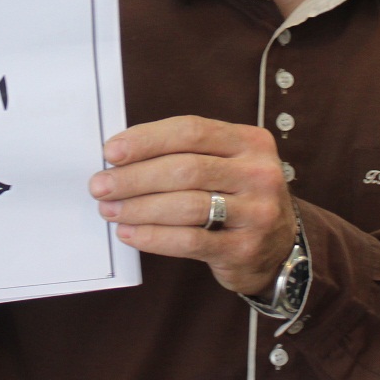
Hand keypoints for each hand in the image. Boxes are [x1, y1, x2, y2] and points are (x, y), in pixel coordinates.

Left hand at [89, 116, 296, 296]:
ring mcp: (257, 212)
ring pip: (185, 205)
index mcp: (250, 141)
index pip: (191, 131)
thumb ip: (185, 154)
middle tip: (100, 185)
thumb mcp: (226, 164)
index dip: (147, 139)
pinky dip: (153, 237)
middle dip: (134, 177)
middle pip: (185, 169)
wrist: (279, 247)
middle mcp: (259, 173)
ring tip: (109, 210)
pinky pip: (189, 241)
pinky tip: (129, 234)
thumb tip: (119, 157)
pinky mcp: (245, 248)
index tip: (111, 151)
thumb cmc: (236, 197)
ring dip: (139, 208)